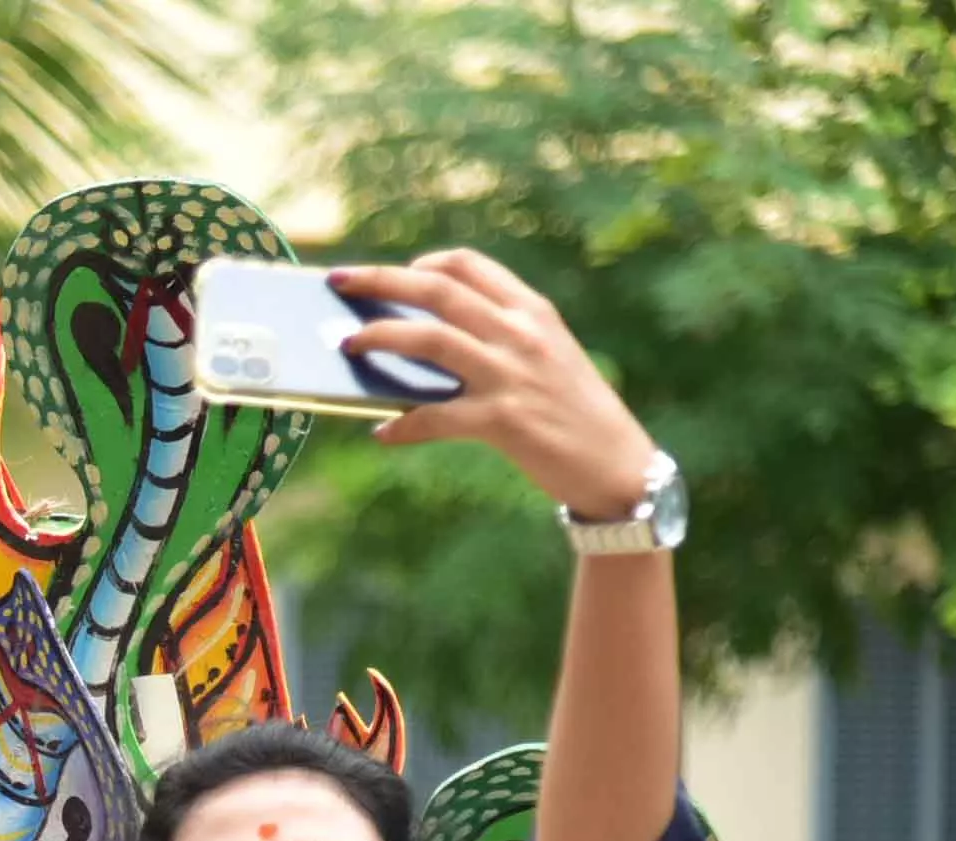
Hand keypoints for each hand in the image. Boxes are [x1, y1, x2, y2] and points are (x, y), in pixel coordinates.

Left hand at [331, 251, 660, 519]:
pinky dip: (402, 427)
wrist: (617, 462)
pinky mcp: (503, 420)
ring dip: (379, 337)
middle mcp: (520, 333)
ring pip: (429, 339)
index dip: (422, 263)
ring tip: (347, 345)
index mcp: (531, 311)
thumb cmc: (573, 411)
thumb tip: (428, 339)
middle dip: (380, 280)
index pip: (469, 265)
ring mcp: (511, 374)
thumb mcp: (545, 356)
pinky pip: (434, 417)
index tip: (397, 274)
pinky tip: (382, 434)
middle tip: (338, 281)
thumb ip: (499, 337)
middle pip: (436, 290)